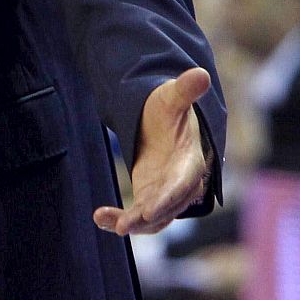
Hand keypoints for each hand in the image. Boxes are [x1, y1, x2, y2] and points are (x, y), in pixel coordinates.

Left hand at [93, 67, 211, 236]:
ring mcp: (165, 194)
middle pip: (168, 207)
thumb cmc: (170, 110)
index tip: (149, 210)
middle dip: (148, 217)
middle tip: (124, 226)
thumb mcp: (173, 98)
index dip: (168, 197)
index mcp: (191, 162)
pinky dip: (120, 219)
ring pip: (153, 218)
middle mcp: (181, 184)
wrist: (162, 123)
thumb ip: (185, 90)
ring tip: (107, 222)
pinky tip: (99, 217)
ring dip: (132, 223)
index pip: (182, 184)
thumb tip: (200, 73)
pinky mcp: (150, 198)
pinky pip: (138, 216)